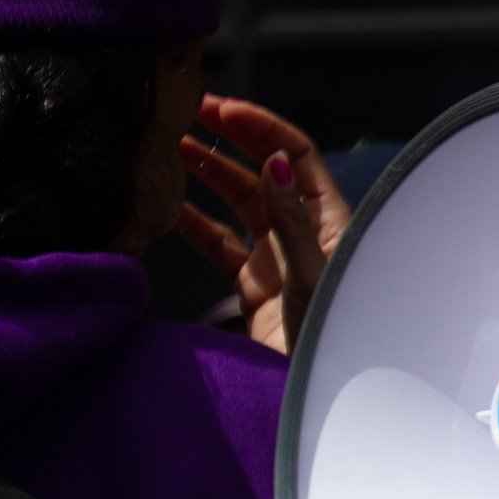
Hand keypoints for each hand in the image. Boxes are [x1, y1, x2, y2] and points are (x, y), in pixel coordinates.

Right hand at [175, 94, 352, 354]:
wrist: (319, 391)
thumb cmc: (333, 334)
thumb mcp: (310, 273)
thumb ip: (289, 220)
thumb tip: (273, 161)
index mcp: (329, 220)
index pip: (296, 155)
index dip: (260, 127)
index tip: (220, 108)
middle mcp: (303, 232)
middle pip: (263, 171)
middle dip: (227, 139)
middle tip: (185, 111)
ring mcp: (277, 257)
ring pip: (237, 202)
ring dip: (206, 172)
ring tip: (168, 145)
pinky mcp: (254, 286)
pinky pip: (217, 243)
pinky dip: (191, 221)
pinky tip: (164, 202)